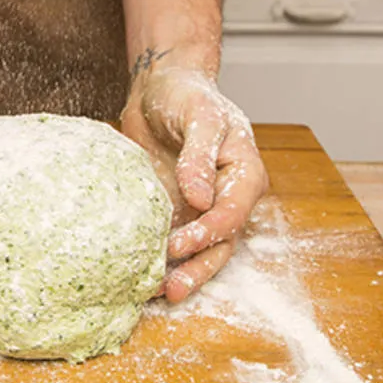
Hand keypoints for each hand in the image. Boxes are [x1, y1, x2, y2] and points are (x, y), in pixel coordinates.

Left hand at [121, 55, 268, 302]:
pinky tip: (140, 273)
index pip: (231, 213)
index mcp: (243, 173)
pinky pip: (172, 238)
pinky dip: (160, 257)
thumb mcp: (198, 115)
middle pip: (220, 244)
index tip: (179, 244)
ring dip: (181, 272)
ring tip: (155, 295)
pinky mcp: (175, 209)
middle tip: (171, 289)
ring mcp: (201, 206)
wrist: (161, 87)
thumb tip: (200, 198)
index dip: (208, 232)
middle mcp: (226, 197)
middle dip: (197, 269)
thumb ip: (200, 156)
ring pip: (199, 250)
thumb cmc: (187, 94)